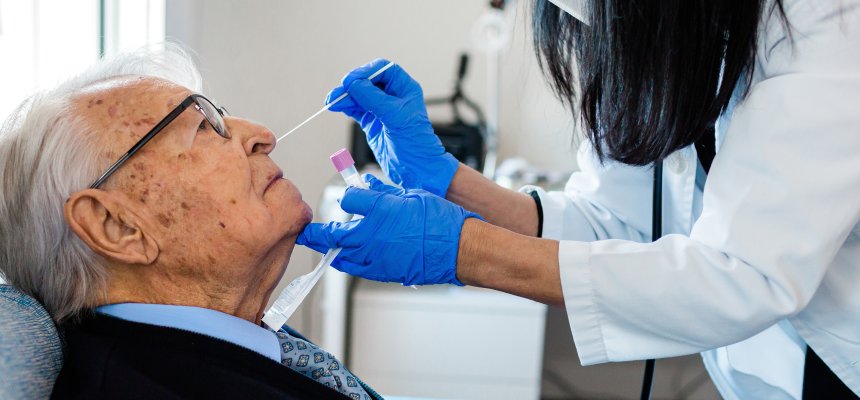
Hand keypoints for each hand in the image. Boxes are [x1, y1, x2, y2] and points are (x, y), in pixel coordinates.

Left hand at [297, 175, 481, 285]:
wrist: (458, 248)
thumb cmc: (439, 219)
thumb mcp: (410, 196)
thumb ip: (384, 192)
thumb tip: (367, 184)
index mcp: (378, 209)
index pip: (348, 200)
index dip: (349, 197)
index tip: (350, 196)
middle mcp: (371, 234)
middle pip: (332, 234)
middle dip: (317, 234)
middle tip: (307, 233)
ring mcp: (375, 257)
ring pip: (341, 257)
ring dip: (331, 251)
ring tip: (324, 247)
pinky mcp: (383, 272)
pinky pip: (358, 269)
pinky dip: (350, 263)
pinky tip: (349, 260)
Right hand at [327, 58, 459, 196]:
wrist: (416, 168)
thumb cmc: (416, 143)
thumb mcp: (395, 117)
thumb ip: (373, 98)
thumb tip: (354, 84)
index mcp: (404, 89)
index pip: (383, 70)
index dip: (366, 72)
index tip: (352, 80)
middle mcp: (393, 97)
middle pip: (367, 82)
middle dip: (352, 85)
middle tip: (340, 91)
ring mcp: (381, 110)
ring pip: (359, 96)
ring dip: (345, 97)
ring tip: (332, 100)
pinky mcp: (372, 122)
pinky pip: (356, 109)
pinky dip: (345, 107)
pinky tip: (337, 106)